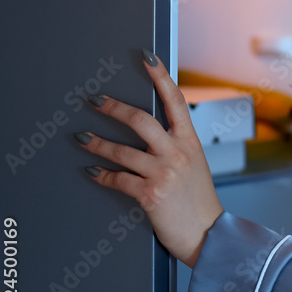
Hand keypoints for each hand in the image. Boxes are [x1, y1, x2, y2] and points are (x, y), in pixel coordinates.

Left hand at [76, 49, 222, 267]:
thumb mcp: (195, 166)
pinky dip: (100, 175)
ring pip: (122, 150)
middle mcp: (177, 153)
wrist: (209, 234)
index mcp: (191, 142)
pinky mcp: (150, 194)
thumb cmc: (200, 202)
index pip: (176, 100)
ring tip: (82, 137)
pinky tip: (91, 172)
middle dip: (114, 108)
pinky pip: (116, 179)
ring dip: (97, 143)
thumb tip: (151, 132)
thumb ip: (177, 147)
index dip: (161, 76)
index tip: (147, 57)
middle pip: (141, 120)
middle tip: (96, 100)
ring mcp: (163, 173)